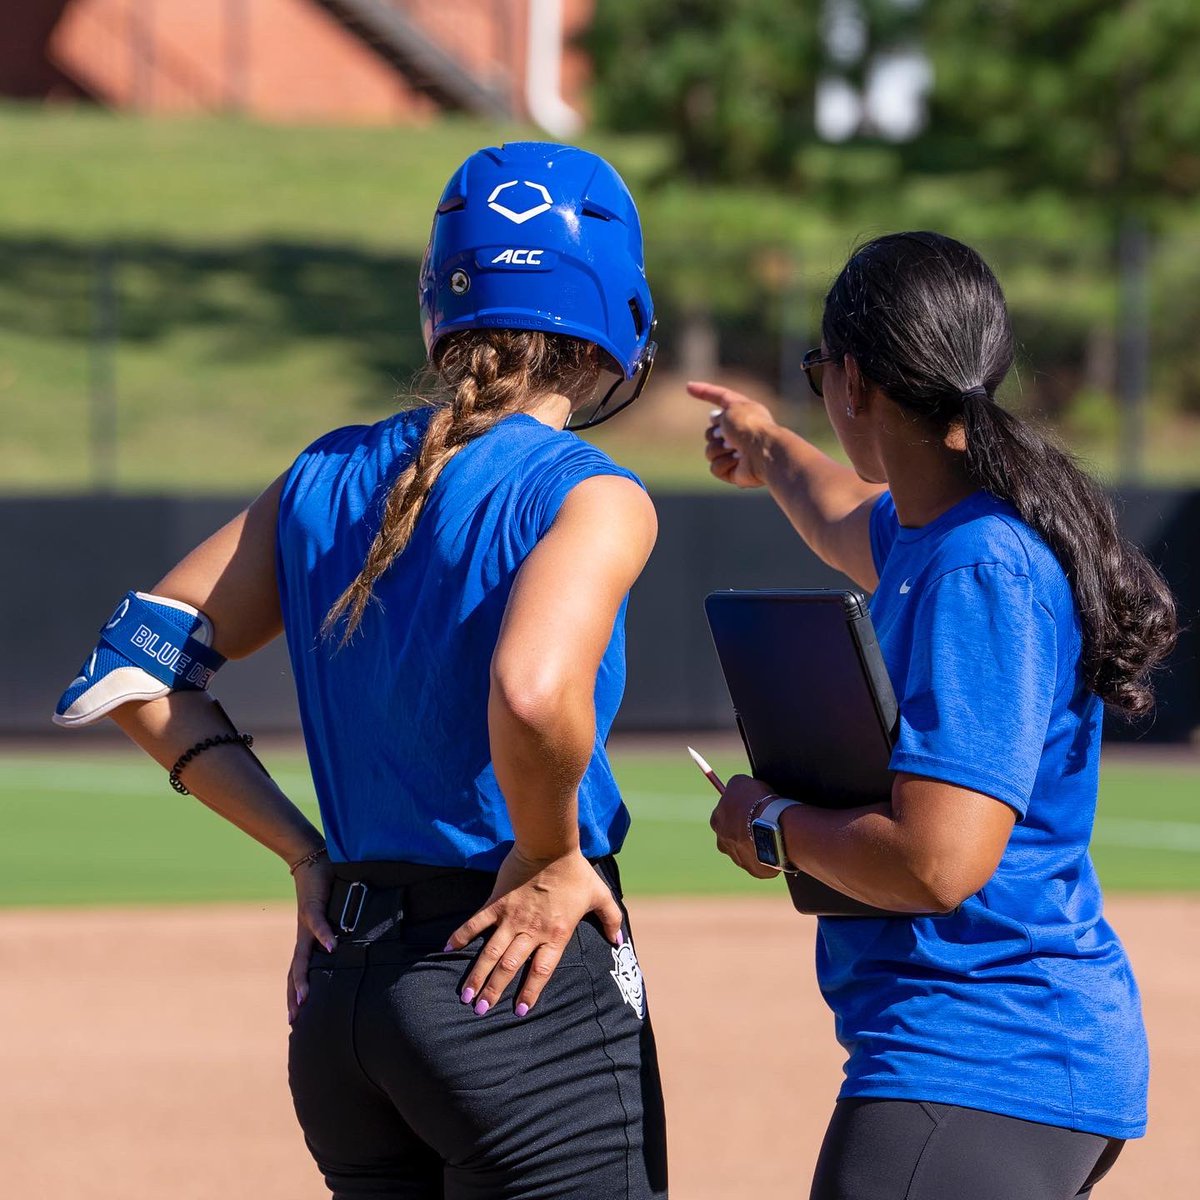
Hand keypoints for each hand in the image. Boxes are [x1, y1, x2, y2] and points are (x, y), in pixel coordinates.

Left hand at [286, 852, 336, 1023]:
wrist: (309, 860)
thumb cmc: (325, 887)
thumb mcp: (333, 914)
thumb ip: (341, 928)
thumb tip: (355, 941)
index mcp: (307, 941)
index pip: (299, 972)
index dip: (297, 994)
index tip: (296, 1019)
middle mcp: (304, 937)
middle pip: (296, 972)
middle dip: (294, 997)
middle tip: (294, 1021)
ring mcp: (306, 924)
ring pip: (302, 957)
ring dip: (303, 978)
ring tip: (304, 998)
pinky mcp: (313, 907)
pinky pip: (318, 924)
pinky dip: (325, 936)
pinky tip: (332, 947)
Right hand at [446, 847, 623, 1016]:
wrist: (550, 845)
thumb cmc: (576, 872)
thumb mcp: (600, 896)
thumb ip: (611, 920)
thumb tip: (618, 941)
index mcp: (556, 934)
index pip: (541, 970)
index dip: (531, 991)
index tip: (519, 1010)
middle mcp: (531, 931)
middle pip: (510, 967)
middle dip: (494, 991)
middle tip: (479, 1010)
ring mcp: (511, 917)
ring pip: (491, 952)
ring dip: (477, 974)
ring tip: (465, 995)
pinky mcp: (497, 902)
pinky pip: (476, 922)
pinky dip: (461, 935)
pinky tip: (448, 949)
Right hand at [689, 381, 777, 488]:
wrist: (764, 453)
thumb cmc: (751, 427)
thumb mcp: (732, 409)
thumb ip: (720, 414)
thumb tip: (714, 421)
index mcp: (743, 411)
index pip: (721, 397)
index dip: (704, 391)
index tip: (689, 386)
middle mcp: (740, 432)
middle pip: (710, 432)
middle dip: (714, 434)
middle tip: (728, 435)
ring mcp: (736, 452)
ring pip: (709, 451)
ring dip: (719, 449)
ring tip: (734, 449)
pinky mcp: (733, 471)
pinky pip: (715, 467)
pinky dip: (724, 464)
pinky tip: (737, 462)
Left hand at [710, 774, 780, 879]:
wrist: (772, 825)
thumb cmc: (756, 801)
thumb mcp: (740, 782)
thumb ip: (735, 788)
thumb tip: (736, 789)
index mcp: (716, 820)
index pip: (724, 815)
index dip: (738, 811)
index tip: (751, 809)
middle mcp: (722, 842)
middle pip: (732, 836)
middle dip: (744, 831)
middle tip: (762, 823)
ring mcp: (738, 858)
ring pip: (747, 850)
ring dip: (757, 844)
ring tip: (774, 835)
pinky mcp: (755, 870)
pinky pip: (762, 863)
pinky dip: (769, 857)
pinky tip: (778, 847)